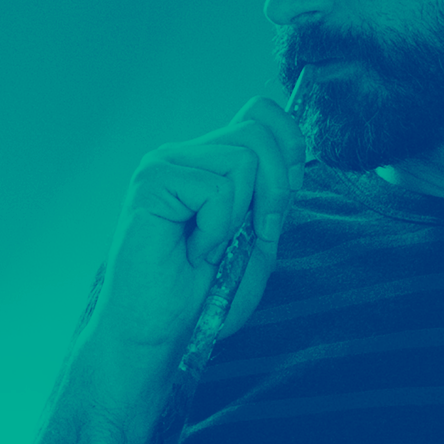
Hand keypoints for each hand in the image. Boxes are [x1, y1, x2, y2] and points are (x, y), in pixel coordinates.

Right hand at [84, 93, 306, 382]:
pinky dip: (216, 229)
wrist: (156, 330)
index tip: (286, 196)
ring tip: (210, 246)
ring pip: (243, 158)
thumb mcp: (255, 242)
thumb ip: (273, 199)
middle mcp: (184, 154)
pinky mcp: (152, 181)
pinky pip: (217, 189)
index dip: (289, 146)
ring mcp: (164, 164)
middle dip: (276, 188)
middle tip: (257, 233)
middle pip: (257, 130)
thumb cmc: (199, 293)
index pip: (259, 113)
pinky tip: (192, 250)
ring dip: (241, 215)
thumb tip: (291, 166)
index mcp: (208, 162)